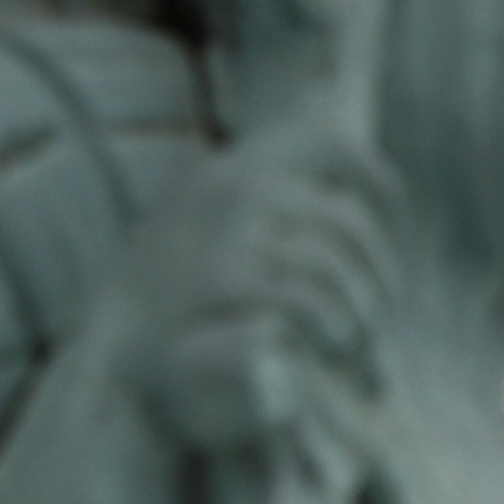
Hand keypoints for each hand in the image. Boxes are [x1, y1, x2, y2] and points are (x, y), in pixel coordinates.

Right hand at [123, 125, 392, 456]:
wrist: (109, 359)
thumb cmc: (169, 309)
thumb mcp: (207, 231)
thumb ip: (264, 206)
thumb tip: (341, 163)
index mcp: (231, 168)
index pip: (327, 144)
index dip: (372, 179)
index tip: (393, 213)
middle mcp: (232, 184)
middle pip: (347, 223)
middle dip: (380, 276)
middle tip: (381, 317)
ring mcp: (227, 229)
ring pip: (336, 266)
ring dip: (364, 313)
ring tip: (362, 345)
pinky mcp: (223, 280)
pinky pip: (312, 302)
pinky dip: (336, 330)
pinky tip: (336, 350)